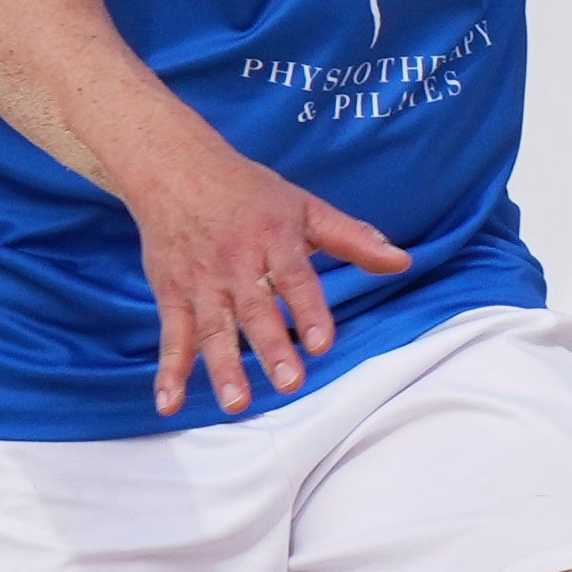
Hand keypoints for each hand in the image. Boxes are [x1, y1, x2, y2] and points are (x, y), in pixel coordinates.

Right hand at [130, 126, 408, 417]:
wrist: (174, 168)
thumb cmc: (247, 191)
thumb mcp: (303, 206)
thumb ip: (352, 238)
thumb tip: (402, 261)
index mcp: (273, 239)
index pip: (294, 277)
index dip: (309, 310)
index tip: (322, 343)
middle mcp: (235, 264)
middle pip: (255, 309)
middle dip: (271, 347)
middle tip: (289, 382)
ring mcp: (201, 282)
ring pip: (213, 328)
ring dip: (223, 367)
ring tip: (237, 402)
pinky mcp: (172, 294)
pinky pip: (172, 335)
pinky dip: (170, 370)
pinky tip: (170, 402)